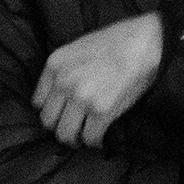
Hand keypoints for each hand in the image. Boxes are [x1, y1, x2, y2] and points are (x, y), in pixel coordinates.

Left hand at [31, 13, 164, 147]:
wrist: (145, 43)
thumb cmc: (117, 42)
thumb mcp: (78, 47)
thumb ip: (64, 69)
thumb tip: (62, 94)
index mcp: (55, 64)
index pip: (38, 102)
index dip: (52, 110)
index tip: (62, 114)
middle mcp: (63, 82)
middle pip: (48, 121)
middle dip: (61, 126)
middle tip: (74, 127)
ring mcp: (81, 98)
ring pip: (65, 134)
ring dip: (75, 138)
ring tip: (85, 135)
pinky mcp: (101, 111)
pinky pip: (90, 137)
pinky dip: (95, 141)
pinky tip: (100, 137)